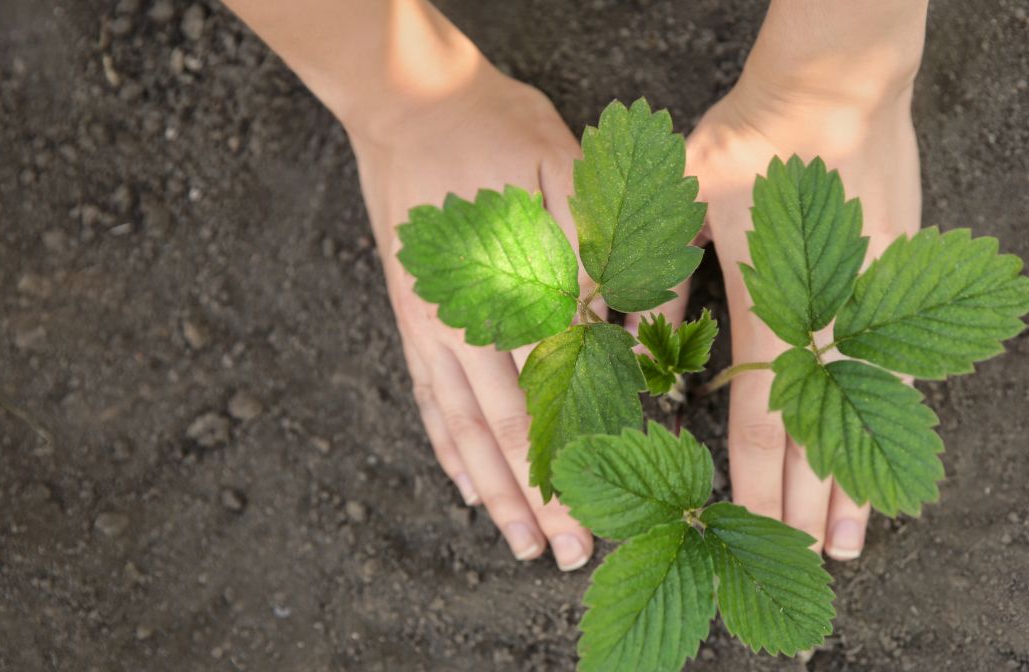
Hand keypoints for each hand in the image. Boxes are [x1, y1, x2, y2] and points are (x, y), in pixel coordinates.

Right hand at [351, 63, 595, 570]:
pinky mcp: (411, 321)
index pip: (555, 393)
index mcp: (509, 289)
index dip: (581, 452)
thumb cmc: (499, 130)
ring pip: (462, 428)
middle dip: (539, 498)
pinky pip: (428, 399)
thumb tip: (617, 334)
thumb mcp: (565, 176)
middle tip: (567, 555)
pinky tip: (465, 484)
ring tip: (518, 544)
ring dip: (493, 491)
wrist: (411, 102)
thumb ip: (591, 256)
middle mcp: (464, 324)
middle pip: (506, 430)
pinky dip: (447, 448)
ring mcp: (430, 328)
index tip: (608, 502)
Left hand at [685, 64, 923, 559]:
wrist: (831, 86)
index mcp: (768, 308)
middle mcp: (826, 319)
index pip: (761, 420)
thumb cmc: (748, 139)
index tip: (754, 524)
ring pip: (865, 413)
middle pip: (819, 434)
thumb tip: (635, 332)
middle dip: (807, 504)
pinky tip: (898, 449)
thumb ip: (657, 275)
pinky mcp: (900, 282)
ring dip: (857, 479)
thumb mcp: (679, 201)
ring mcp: (872, 304)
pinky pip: (903, 368)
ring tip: (853, 537)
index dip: (756, 482)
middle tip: (807, 560)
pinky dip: (897, 420)